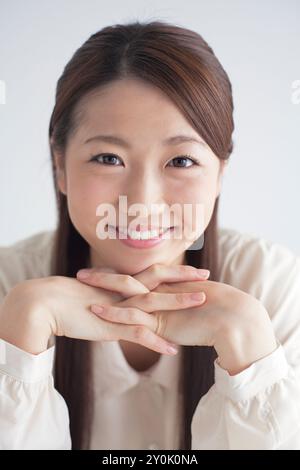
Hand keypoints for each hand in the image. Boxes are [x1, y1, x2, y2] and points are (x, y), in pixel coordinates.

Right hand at [0, 273, 186, 355]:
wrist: (47, 303)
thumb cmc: (70, 300)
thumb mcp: (98, 296)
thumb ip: (114, 299)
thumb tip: (125, 302)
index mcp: (122, 284)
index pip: (153, 274)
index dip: (174, 271)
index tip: (193, 270)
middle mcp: (123, 292)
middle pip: (159, 280)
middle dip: (184, 277)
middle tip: (207, 275)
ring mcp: (119, 308)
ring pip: (154, 303)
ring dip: (178, 303)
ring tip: (201, 302)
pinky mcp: (110, 325)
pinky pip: (137, 334)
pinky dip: (156, 342)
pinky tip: (173, 350)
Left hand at [90, 277, 277, 374]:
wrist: (234, 321)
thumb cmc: (218, 317)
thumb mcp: (192, 313)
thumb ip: (178, 312)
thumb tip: (169, 317)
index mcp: (167, 290)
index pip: (138, 280)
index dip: (117, 276)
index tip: (100, 273)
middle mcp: (161, 294)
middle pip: (127, 280)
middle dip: (103, 277)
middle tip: (81, 274)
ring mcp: (160, 306)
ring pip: (127, 293)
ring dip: (103, 288)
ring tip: (81, 284)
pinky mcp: (163, 322)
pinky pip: (135, 317)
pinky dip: (115, 315)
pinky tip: (97, 312)